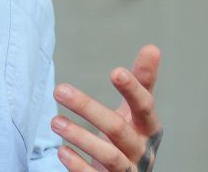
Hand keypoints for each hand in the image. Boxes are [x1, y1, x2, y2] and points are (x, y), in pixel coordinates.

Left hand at [51, 44, 163, 171]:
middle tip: (59, 89)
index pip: (145, 107)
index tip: (115, 71)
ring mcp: (127, 171)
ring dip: (80, 137)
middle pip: (118, 129)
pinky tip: (61, 151)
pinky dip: (78, 165)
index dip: (132, 90)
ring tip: (54, 121)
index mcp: (149, 129)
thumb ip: (141, 82)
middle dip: (88, 108)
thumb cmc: (130, 139)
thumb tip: (152, 47)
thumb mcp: (136, 112)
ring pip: (108, 156)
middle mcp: (141, 151)